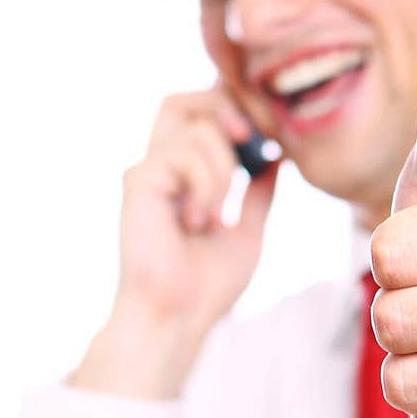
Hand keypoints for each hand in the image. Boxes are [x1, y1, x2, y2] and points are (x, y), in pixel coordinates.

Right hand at [114, 78, 280, 338]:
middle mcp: (159, 167)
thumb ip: (259, 191)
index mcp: (182, 176)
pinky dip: (208, 185)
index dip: (230, 107)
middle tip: (250, 144)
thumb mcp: (249, 230)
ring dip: (225, 169)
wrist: (178, 316)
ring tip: (218, 215)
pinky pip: (186, 154)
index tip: (266, 133)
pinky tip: (198, 222)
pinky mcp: (138, 181)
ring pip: (198, 126)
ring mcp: (146, 171)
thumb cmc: (207, 285)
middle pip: (184, 100)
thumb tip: (278, 155)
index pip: (198, 114)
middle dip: (226, 112)